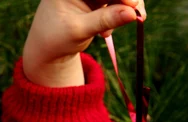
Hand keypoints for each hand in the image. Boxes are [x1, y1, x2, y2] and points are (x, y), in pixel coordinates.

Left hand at [23, 0, 146, 86]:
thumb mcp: (78, 30)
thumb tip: (132, 13)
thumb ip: (104, 20)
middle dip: (128, 0)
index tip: (133, 5)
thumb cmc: (56, 39)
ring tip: (130, 24)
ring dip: (128, 8)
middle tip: (139, 16)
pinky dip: (121, 14)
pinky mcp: (98, 0)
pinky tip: (106, 33)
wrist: (48, 50)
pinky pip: (118, 2)